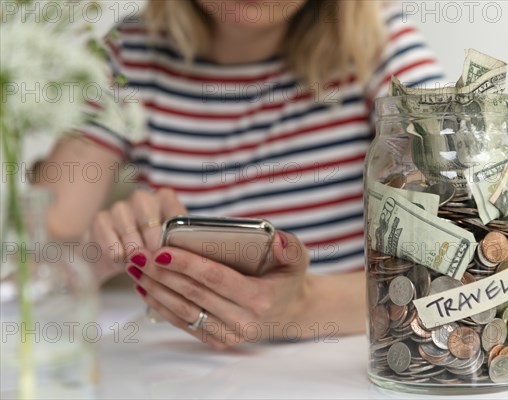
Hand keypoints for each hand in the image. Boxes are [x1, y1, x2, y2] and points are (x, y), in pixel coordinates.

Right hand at [86, 188, 185, 282]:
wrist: (117, 258)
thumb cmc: (152, 250)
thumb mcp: (171, 245)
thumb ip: (182, 244)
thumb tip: (194, 254)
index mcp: (165, 199)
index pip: (176, 214)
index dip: (175, 238)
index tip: (175, 255)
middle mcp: (143, 198)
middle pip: (151, 222)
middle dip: (154, 247)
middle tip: (157, 264)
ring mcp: (119, 207)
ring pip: (130, 234)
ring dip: (136, 255)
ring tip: (141, 265)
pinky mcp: (100, 220)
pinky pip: (112, 245)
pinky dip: (119, 259)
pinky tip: (123, 261)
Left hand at [127, 231, 310, 348]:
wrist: (291, 312)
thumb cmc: (288, 279)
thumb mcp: (298, 258)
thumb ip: (289, 246)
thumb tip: (274, 238)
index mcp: (259, 298)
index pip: (215, 278)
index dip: (186, 264)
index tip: (161, 251)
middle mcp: (243, 321)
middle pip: (193, 294)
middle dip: (161, 273)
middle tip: (138, 255)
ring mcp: (229, 335)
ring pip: (183, 310)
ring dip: (155, 289)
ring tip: (135, 269)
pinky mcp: (218, 341)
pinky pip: (184, 323)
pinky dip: (162, 306)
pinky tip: (146, 289)